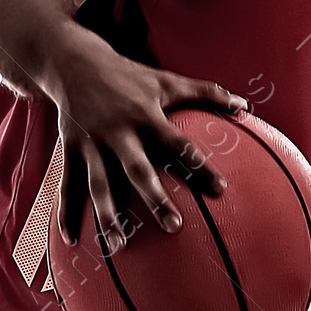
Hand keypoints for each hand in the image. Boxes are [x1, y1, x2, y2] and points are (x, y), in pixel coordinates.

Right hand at [51, 40, 247, 250]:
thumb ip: (207, 92)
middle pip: (138, 170)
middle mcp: (119, 132)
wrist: (73, 63)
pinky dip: (66, 212)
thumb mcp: (167, 79)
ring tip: (118, 247)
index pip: (178, 143)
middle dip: (155, 198)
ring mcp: (92, 144)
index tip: (220, 190)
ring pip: (100, 185)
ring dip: (108, 216)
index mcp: (145, 115)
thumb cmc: (128, 74)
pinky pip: (68, 186)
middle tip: (174, 227)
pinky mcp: (71, 151)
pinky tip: (72, 240)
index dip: (199, 165)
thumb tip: (245, 105)